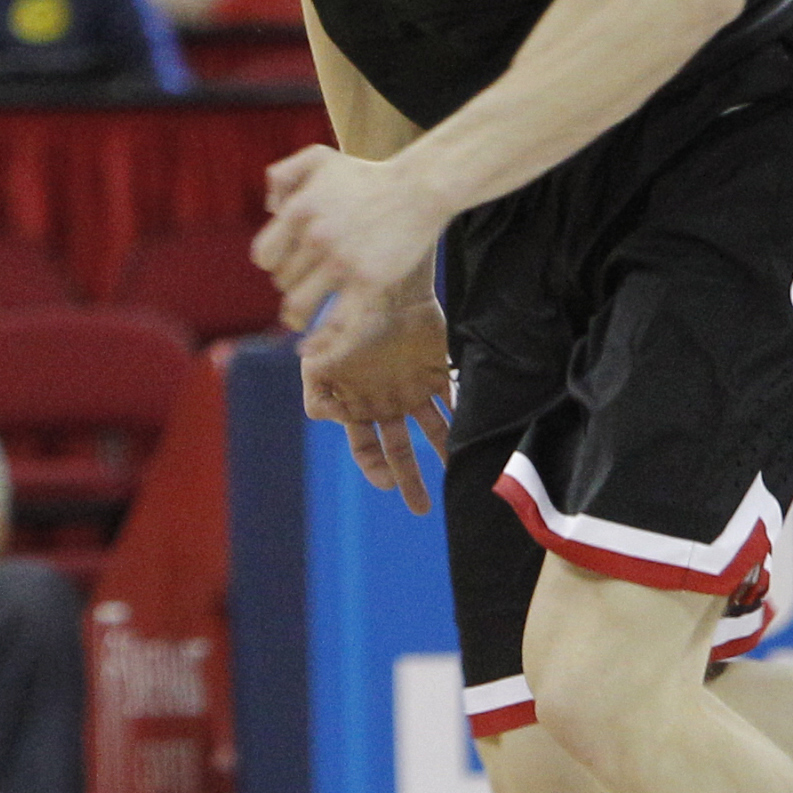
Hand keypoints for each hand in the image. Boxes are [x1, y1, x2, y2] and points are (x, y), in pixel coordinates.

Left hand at [254, 146, 452, 362]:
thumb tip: (269, 209)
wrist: (418, 189)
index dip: (272, 264)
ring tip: (298, 318)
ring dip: (296, 316)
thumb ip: (282, 175)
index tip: (285, 264)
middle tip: (307, 281)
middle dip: (291, 283)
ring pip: (300, 305)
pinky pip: (337, 323)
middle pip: (283, 281)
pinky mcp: (369, 282)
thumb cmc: (366, 176)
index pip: (264, 256)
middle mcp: (316, 238)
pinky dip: (321, 343)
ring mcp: (343, 262)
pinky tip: (309, 352)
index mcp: (299, 211)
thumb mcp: (318, 158)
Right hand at [299, 296, 452, 513]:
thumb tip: (329, 421)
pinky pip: (454, 399)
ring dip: (446, 452)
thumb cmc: (344, 320)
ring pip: (434, 431)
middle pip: (400, 451)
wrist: (381, 284)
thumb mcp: (318, 358)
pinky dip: (465, 417)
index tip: (386, 484)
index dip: (374, 469)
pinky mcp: (437, 370)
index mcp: (357, 405)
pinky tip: (475, 435)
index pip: (366, 449)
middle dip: (410, 481)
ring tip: (461, 472)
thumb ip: (317, 393)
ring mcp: (413, 388)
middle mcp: (386, 402)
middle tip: (421, 508)